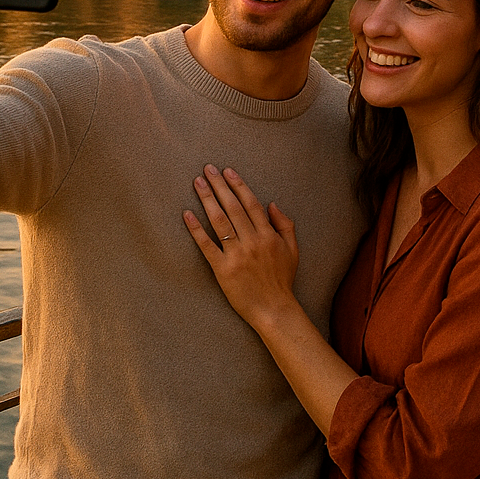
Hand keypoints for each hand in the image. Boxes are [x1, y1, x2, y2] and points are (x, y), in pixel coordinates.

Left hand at [183, 166, 299, 328]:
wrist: (274, 309)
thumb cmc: (282, 280)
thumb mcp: (292, 250)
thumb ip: (285, 225)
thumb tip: (272, 203)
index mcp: (268, 235)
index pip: (251, 203)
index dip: (238, 185)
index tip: (227, 171)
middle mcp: (252, 242)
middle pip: (233, 207)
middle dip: (219, 186)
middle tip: (207, 169)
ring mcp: (236, 255)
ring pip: (219, 222)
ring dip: (207, 199)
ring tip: (197, 183)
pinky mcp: (223, 270)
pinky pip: (207, 246)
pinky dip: (196, 229)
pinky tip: (187, 214)